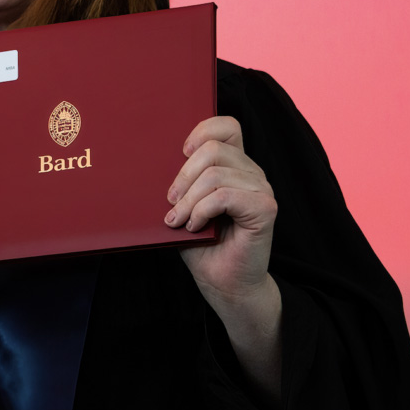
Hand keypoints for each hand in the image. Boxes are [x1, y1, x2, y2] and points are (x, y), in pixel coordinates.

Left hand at [164, 116, 282, 401]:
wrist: (222, 282)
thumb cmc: (200, 244)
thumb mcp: (182, 204)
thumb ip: (178, 181)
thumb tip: (144, 158)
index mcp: (234, 165)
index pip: (227, 126)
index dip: (202, 129)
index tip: (180, 152)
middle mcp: (251, 172)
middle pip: (214, 148)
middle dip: (183, 175)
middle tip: (171, 202)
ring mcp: (261, 189)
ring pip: (216, 173)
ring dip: (189, 199)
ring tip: (179, 219)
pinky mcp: (265, 209)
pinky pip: (224, 195)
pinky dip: (201, 210)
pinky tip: (193, 226)